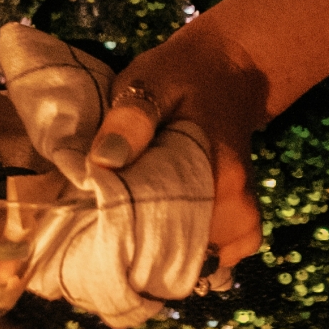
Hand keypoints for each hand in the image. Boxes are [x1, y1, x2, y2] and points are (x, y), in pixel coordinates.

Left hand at [91, 19, 270, 274]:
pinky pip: (212, 253)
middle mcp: (237, 208)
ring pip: (196, 258)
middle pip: (183, 256)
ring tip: (114, 236)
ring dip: (156, 252)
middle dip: (137, 252)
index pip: (173, 235)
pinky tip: (148, 235)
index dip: (127, 240)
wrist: (231, 70)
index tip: (89, 234)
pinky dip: (182, 251)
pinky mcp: (236, 219)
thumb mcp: (151, 82)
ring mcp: (240, 217)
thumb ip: (131, 118)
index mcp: (219, 179)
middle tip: (93, 236)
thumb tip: (105, 161)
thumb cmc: (185, 75)